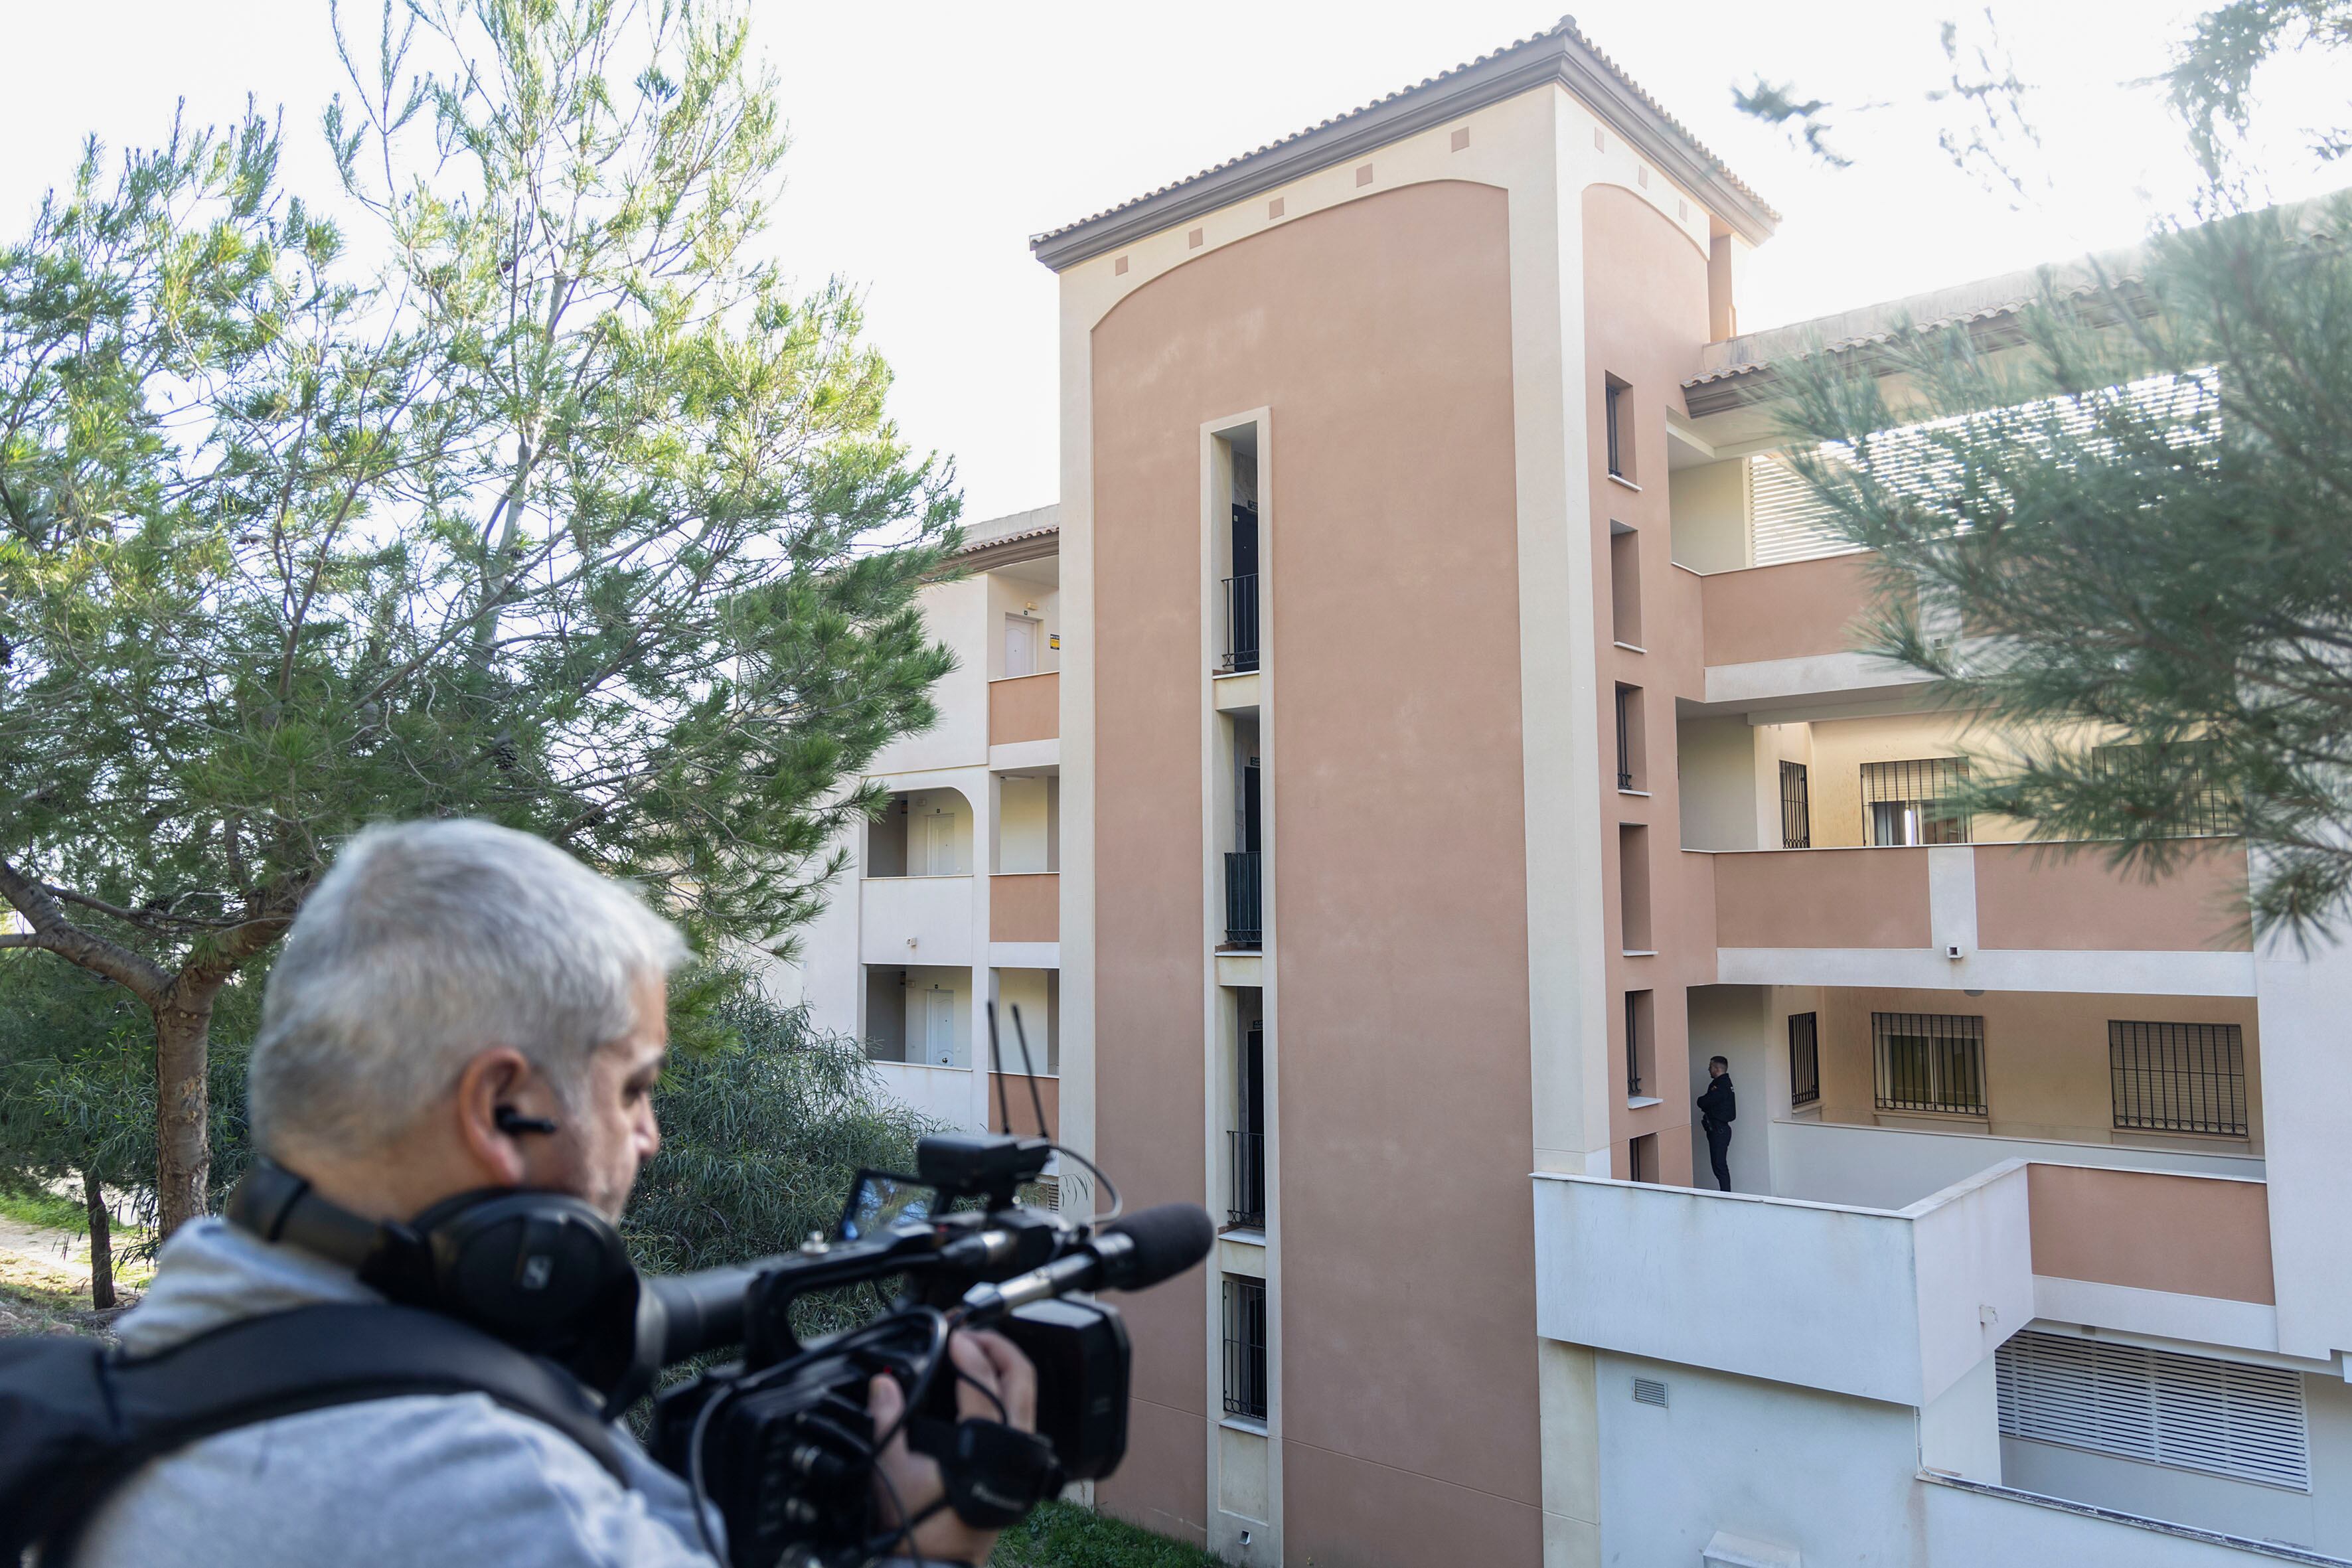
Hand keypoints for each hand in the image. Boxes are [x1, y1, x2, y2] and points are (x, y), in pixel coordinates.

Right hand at [869, 1327, 1038, 1564]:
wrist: (934, 1564)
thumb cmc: (917, 1524)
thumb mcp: (892, 1469)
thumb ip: (887, 1420)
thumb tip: (883, 1384)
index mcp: (983, 1445)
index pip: (984, 1383)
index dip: (970, 1351)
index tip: (954, 1337)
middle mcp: (1013, 1448)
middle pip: (1021, 1380)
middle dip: (1000, 1348)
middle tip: (974, 1335)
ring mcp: (1022, 1459)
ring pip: (1027, 1399)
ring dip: (1006, 1370)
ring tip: (979, 1354)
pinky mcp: (1020, 1469)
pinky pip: (1023, 1418)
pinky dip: (1008, 1394)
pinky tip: (985, 1390)